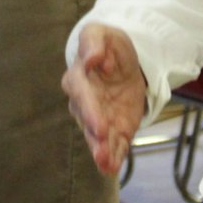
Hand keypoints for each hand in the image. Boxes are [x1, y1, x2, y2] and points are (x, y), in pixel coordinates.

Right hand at [62, 24, 146, 175]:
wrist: (123, 62)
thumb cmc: (108, 45)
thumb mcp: (103, 34)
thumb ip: (94, 42)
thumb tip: (91, 58)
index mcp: (79, 77)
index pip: (81, 94)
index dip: (90, 111)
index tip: (100, 125)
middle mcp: (84, 103)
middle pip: (87, 121)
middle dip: (95, 136)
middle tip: (102, 149)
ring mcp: (98, 118)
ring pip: (96, 138)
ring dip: (101, 151)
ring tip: (106, 165)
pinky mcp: (114, 128)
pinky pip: (113, 145)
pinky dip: (113, 157)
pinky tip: (113, 169)